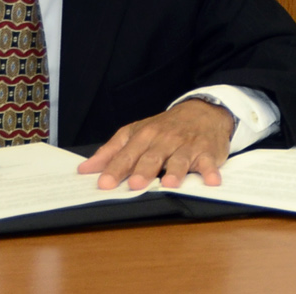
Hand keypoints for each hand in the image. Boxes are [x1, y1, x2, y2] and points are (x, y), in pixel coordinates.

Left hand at [78, 98, 236, 189]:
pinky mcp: (207, 151)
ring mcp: (187, 146)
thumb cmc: (165, 127)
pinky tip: (210, 181)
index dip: (115, 169)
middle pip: (153, 157)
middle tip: (135, 184)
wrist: (203, 111)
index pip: (127, 154)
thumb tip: (85, 169)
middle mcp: (165, 140)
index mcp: (144, 136)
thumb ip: (111, 152)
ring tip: (169, 184)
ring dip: (175, 171)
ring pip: (180, 159)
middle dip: (144, 170)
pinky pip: (209, 162)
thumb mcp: (135, 132)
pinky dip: (210, 171)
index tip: (104, 183)